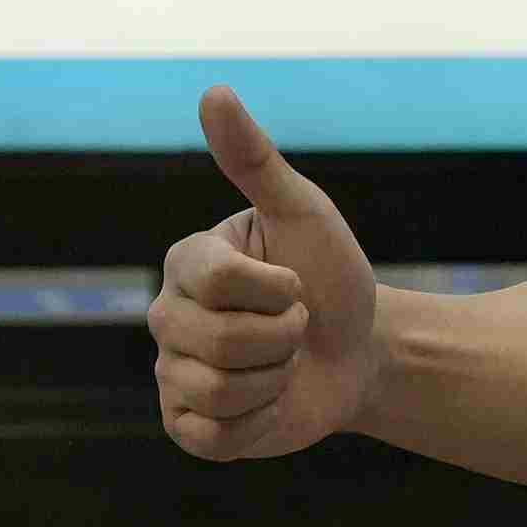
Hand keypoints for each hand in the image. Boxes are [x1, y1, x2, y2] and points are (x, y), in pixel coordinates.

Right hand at [152, 86, 384, 461]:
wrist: (360, 351)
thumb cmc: (332, 275)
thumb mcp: (304, 213)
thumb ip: (255, 159)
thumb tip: (213, 91)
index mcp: (187, 260)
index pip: (220, 282)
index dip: (278, 290)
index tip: (295, 282)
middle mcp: (167, 314)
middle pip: (219, 341)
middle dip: (283, 338)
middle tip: (294, 327)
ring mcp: (172, 372)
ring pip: (218, 391)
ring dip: (275, 380)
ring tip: (282, 364)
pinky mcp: (186, 426)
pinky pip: (210, 435)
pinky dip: (257, 423)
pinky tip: (266, 402)